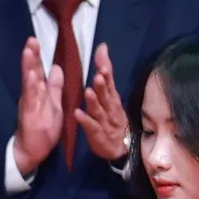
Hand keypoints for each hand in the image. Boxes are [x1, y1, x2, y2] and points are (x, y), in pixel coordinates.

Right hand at [13, 37, 66, 173]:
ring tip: (29, 50)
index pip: (38, 70)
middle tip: (31, 39)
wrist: (30, 151)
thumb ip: (55, 87)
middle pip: (32, 72)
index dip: (37, 56)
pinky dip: (31, 86)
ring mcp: (29, 104)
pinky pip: (31, 99)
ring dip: (29, 66)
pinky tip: (31, 76)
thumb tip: (57, 68)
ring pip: (29, 82)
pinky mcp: (29, 114)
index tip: (36, 40)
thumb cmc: (42, 129)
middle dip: (31, 56)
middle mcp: (32, 95)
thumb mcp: (54, 105)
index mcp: (39, 92)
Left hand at [76, 42, 130, 164]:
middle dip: (103, 85)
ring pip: (99, 110)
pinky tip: (77, 114)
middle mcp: (110, 109)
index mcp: (112, 99)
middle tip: (98, 75)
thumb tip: (102, 49)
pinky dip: (85, 121)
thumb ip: (105, 75)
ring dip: (94, 101)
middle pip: (106, 96)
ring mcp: (105, 122)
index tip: (102, 58)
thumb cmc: (113, 119)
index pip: (110, 82)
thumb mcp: (110, 97)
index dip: (106, 70)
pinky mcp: (98, 135)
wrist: (122, 149)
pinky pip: (91, 127)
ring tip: (88, 91)